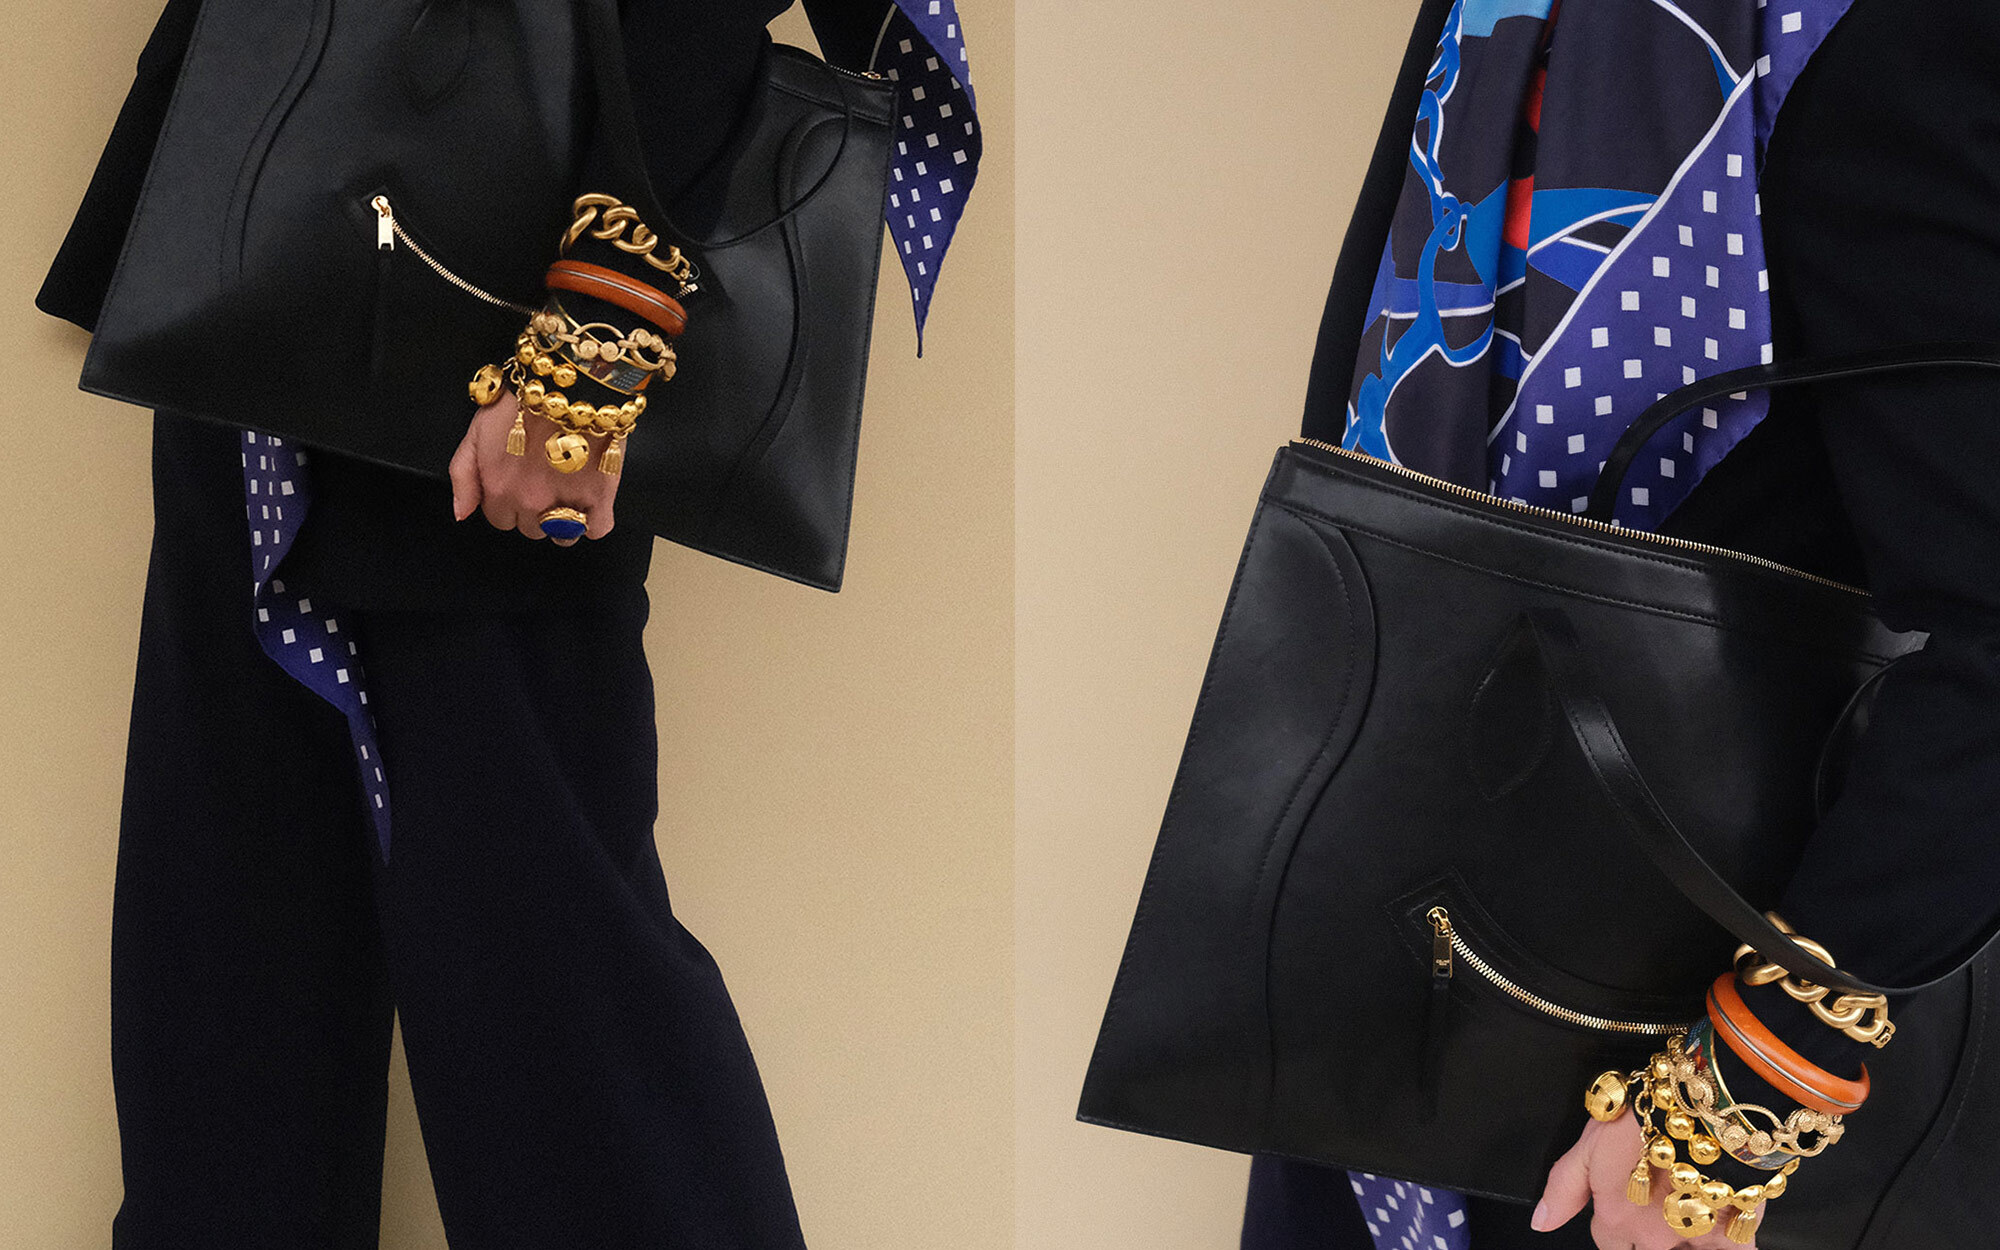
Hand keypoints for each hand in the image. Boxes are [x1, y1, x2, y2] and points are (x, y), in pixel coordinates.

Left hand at [448, 388, 620, 546]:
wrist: (568, 383)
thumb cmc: (523, 400)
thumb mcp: (476, 431)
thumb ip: (462, 475)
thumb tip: (461, 513)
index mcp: (497, 487)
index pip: (499, 519)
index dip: (509, 501)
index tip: (521, 483)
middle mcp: (528, 501)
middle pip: (530, 529)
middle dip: (535, 510)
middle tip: (545, 481)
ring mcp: (564, 503)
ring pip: (562, 536)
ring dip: (564, 520)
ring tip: (569, 493)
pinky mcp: (599, 498)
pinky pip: (596, 530)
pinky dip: (595, 522)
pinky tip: (592, 503)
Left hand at [1532, 1116, 1758, 1248]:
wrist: (1700, 1109)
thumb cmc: (1642, 1119)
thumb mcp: (1587, 1147)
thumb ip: (1563, 1188)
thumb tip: (1541, 1224)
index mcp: (1616, 1218)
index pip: (1607, 1242)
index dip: (1613, 1229)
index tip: (1622, 1211)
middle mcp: (1651, 1235)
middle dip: (1645, 1238)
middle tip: (1655, 1211)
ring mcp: (1691, 1235)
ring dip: (1680, 1243)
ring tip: (1682, 1221)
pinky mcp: (1732, 1231)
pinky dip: (1726, 1247)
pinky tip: (1717, 1234)